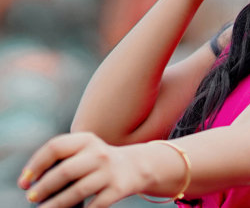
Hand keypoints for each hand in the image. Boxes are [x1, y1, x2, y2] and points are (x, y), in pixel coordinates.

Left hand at [17, 132, 162, 207]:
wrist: (133, 166)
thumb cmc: (97, 161)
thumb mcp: (83, 150)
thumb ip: (60, 158)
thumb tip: (29, 181)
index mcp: (86, 139)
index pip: (55, 147)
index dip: (36, 165)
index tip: (25, 181)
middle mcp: (98, 153)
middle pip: (64, 171)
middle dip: (43, 188)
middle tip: (31, 198)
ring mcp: (108, 172)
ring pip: (77, 191)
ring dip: (55, 205)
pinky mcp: (116, 190)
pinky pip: (93, 206)